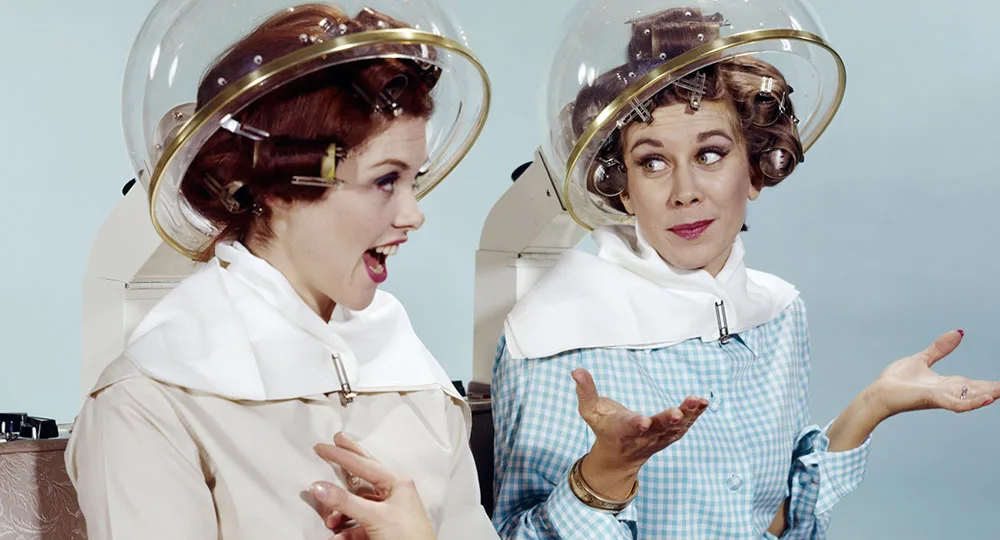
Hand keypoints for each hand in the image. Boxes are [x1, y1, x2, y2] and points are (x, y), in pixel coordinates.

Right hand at [311, 432, 434, 539]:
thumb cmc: (408, 537)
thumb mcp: (375, 516)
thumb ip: (346, 501)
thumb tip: (320, 487)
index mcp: (397, 483)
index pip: (363, 464)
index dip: (341, 455)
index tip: (323, 447)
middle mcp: (393, 493)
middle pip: (364, 473)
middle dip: (348, 461)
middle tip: (336, 441)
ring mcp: (388, 511)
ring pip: (358, 504)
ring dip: (341, 513)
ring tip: (330, 520)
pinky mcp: (383, 529)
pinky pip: (359, 524)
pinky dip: (347, 531)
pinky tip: (339, 538)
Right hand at [572, 368, 707, 497]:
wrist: (620, 457)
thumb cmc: (605, 428)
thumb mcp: (590, 411)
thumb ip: (585, 391)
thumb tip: (576, 370)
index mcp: (620, 430)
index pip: (628, 427)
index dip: (635, 423)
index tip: (642, 421)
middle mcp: (642, 436)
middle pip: (656, 429)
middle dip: (666, 421)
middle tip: (676, 413)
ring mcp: (659, 437)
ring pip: (675, 427)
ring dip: (688, 415)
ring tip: (697, 400)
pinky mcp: (671, 434)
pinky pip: (686, 425)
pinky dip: (696, 414)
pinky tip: (703, 401)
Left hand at [870, 330, 999, 419]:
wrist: (877, 393)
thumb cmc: (896, 381)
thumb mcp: (922, 359)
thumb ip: (940, 348)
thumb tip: (959, 333)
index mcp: (946, 384)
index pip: (974, 384)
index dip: (992, 385)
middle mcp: (947, 392)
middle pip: (978, 391)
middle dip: (995, 391)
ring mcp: (940, 396)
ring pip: (971, 397)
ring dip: (990, 396)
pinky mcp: (931, 398)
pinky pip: (956, 403)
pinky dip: (972, 403)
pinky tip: (987, 400)